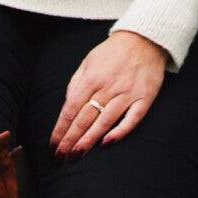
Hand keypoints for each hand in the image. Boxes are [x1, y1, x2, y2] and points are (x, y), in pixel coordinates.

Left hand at [52, 30, 168, 158]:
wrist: (144, 39)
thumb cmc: (112, 53)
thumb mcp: (88, 61)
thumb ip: (76, 83)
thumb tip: (66, 106)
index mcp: (91, 78)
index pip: (71, 109)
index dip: (61, 129)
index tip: (53, 145)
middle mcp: (108, 87)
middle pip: (85, 118)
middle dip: (70, 140)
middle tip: (60, 158)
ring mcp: (127, 93)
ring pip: (105, 121)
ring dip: (89, 140)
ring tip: (77, 155)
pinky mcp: (144, 98)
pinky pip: (132, 119)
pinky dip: (120, 131)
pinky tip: (107, 143)